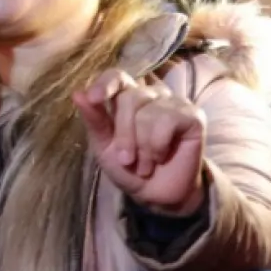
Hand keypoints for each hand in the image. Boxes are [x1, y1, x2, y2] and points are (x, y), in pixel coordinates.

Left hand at [76, 70, 207, 216]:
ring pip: (147, 113)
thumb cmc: (128, 167)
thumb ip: (94, 119)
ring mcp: (174, 103)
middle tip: (126, 160)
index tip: (94, 98)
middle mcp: (151, 94)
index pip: (117, 76)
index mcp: (126, 97)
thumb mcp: (104, 145)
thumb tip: (78, 94)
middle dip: (124, 135)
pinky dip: (158, 145)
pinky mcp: (193, 116)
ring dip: (142, 147)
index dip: (105, 84)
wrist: (156, 194)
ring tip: (145, 163)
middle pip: (129, 98)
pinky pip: (167, 121)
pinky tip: (161, 156)